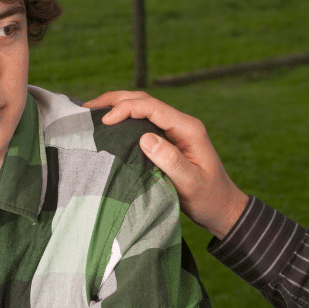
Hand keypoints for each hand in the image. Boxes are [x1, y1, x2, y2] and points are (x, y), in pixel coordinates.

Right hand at [83, 90, 248, 238]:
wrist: (221, 207)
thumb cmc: (208, 198)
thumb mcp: (190, 183)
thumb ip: (170, 160)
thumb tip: (145, 138)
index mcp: (188, 129)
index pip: (153, 108)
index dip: (126, 109)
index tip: (105, 121)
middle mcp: (181, 124)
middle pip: (145, 101)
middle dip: (116, 100)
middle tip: (87, 107)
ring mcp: (174, 131)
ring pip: (143, 109)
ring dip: (118, 107)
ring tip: (91, 112)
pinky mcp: (167, 141)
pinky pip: (143, 124)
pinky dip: (124, 120)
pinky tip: (108, 126)